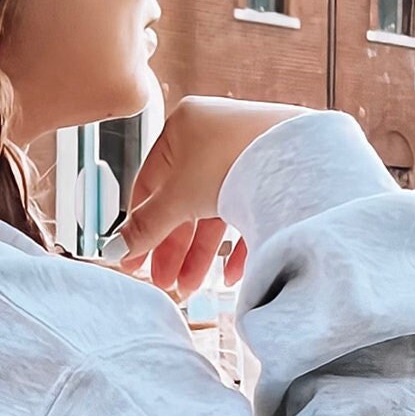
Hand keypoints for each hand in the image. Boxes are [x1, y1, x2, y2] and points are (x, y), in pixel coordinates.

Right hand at [115, 98, 295, 296]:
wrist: (299, 154)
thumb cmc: (233, 159)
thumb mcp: (178, 198)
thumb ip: (146, 226)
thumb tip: (114, 249)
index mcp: (182, 129)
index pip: (150, 184)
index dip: (140, 226)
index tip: (135, 261)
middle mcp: (213, 136)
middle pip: (183, 201)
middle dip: (174, 247)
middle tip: (165, 283)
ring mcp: (246, 154)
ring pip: (215, 210)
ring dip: (202, 252)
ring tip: (192, 287)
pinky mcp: (275, 174)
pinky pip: (249, 211)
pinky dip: (238, 243)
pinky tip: (232, 275)